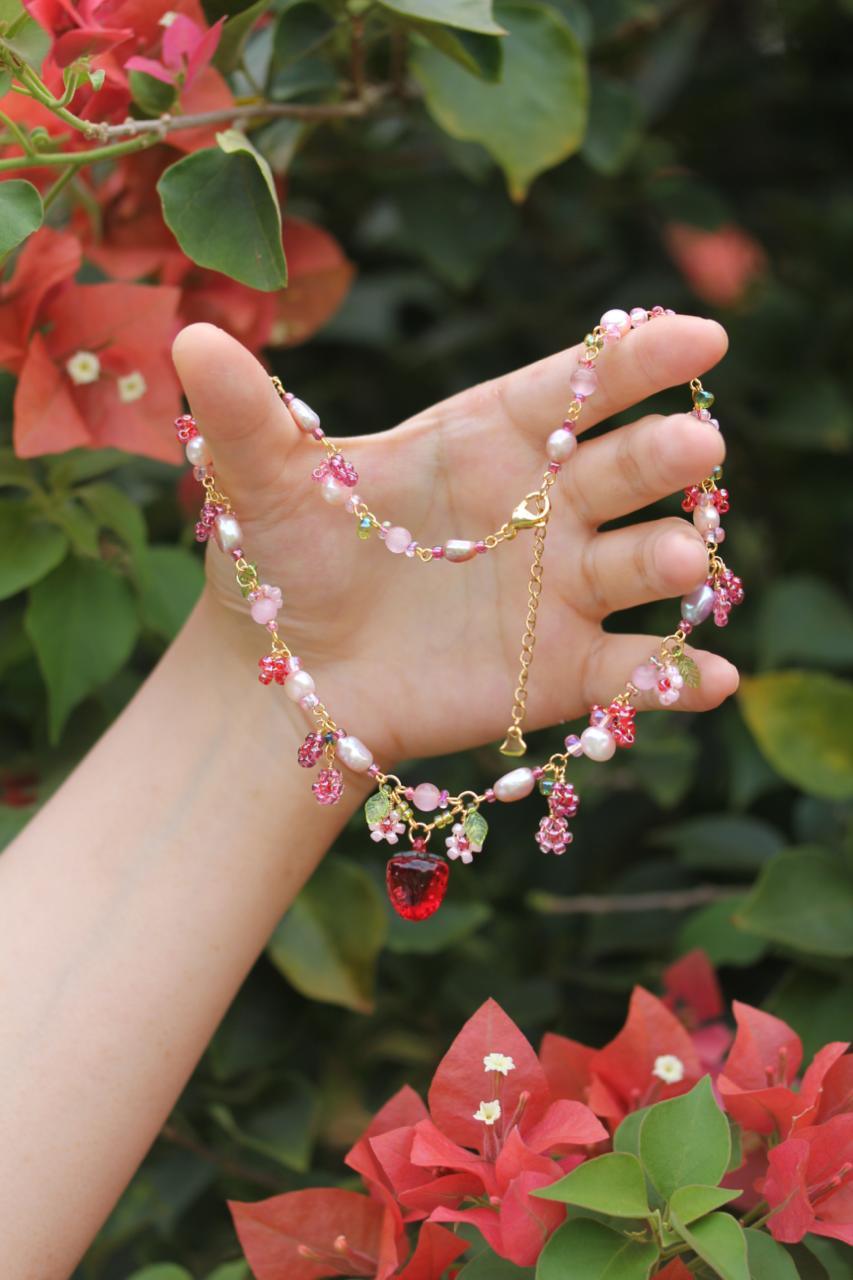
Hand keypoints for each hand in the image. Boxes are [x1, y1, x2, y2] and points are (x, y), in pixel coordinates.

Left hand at [172, 315, 737, 765]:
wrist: (287, 679)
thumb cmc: (282, 566)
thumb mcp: (263, 487)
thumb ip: (245, 417)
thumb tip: (190, 339)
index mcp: (486, 441)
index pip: (571, 390)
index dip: (633, 362)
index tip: (697, 336)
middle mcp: (541, 508)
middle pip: (621, 469)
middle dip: (662, 457)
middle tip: (693, 446)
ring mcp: (559, 592)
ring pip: (639, 566)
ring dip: (672, 560)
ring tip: (678, 559)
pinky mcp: (562, 673)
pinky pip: (631, 673)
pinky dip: (673, 679)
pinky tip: (709, 682)